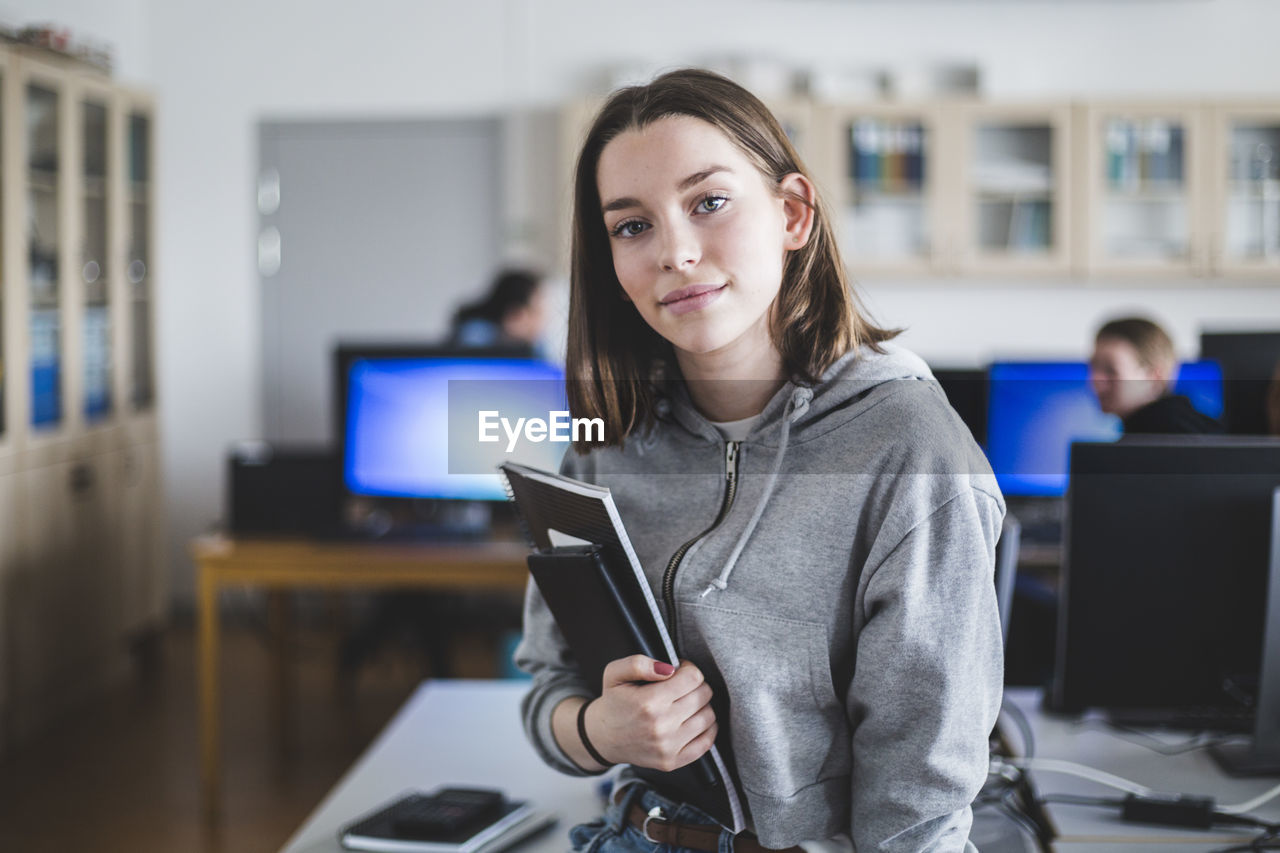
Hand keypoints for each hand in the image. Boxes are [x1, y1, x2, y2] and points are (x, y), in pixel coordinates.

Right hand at [585, 656, 717, 772]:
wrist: (603, 737)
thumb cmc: (613, 702)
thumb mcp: (615, 673)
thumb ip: (638, 663)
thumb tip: (668, 668)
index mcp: (648, 702)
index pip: (693, 677)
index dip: (689, 669)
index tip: (680, 671)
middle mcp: (660, 726)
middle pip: (703, 695)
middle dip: (696, 685)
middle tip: (683, 686)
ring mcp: (667, 747)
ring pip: (708, 717)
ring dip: (702, 706)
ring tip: (687, 702)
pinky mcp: (671, 762)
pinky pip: (706, 743)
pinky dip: (708, 729)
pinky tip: (695, 720)